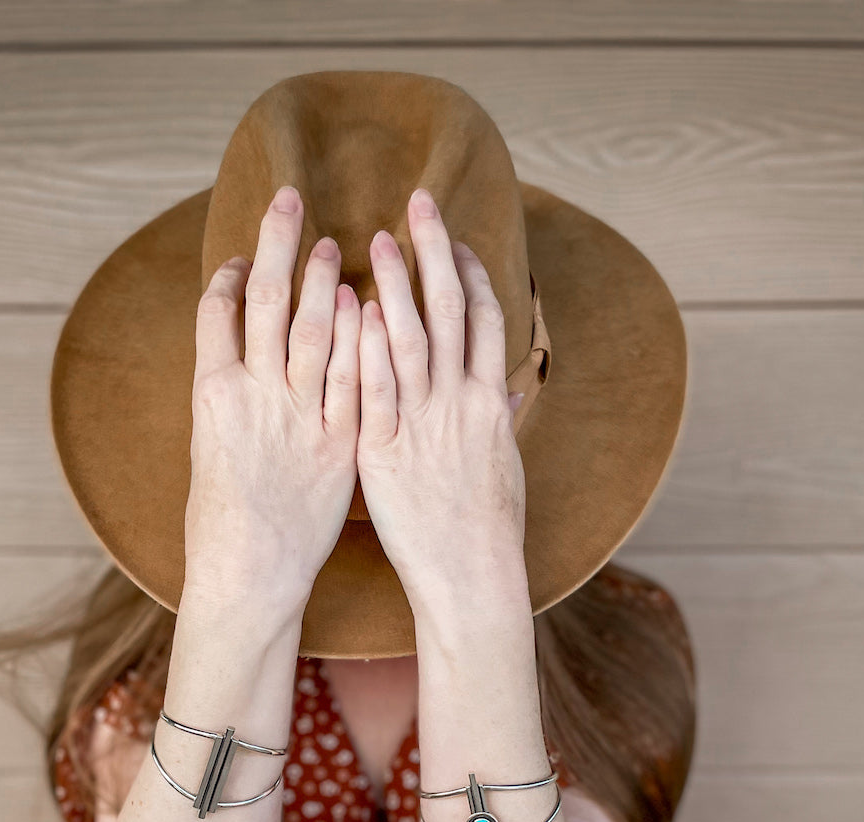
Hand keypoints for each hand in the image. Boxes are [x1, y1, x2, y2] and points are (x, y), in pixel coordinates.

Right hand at [183, 185, 361, 617]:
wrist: (248, 576)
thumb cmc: (222, 526)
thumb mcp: (211, 455)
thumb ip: (228, 409)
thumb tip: (235, 376)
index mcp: (210, 395)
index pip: (218, 310)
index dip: (236, 274)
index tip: (249, 255)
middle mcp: (251, 396)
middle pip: (266, 302)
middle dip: (279, 245)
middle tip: (291, 200)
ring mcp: (296, 417)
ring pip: (312, 328)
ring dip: (323, 280)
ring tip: (334, 246)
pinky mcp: (335, 442)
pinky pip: (352, 375)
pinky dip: (359, 335)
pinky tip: (365, 307)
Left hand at [357, 187, 528, 618]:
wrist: (471, 577)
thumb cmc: (488, 532)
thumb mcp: (504, 471)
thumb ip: (501, 426)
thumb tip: (511, 397)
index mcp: (492, 406)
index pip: (485, 322)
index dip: (472, 276)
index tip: (457, 243)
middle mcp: (462, 404)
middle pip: (451, 311)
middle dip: (435, 253)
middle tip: (418, 202)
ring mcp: (423, 425)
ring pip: (411, 338)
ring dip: (395, 283)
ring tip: (374, 239)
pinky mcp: (385, 450)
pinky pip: (374, 388)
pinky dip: (366, 343)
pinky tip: (352, 308)